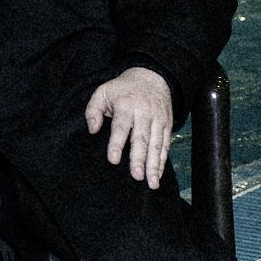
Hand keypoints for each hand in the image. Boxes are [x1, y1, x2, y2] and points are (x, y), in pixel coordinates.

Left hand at [84, 68, 172, 187]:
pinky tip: (158, 175)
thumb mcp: (102, 92)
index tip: (113, 160)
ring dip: (154, 165)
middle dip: (139, 159)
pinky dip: (162, 161)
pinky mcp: (167, 125)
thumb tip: (93, 130)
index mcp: (126, 106)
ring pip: (156, 145)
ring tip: (151, 183)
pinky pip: (165, 145)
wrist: (152, 76)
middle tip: (136, 176)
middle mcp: (144, 114)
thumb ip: (93, 111)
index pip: (121, 127)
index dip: (117, 144)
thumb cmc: (122, 89)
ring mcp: (157, 120)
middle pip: (141, 139)